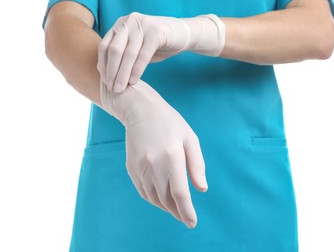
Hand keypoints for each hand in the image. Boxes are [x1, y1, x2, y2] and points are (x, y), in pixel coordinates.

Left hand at [97, 12, 224, 92]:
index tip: (105, 82)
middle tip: (112, 89)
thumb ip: (122, 55)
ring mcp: (143, 24)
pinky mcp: (156, 31)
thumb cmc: (157, 44)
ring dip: (123, 74)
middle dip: (112, 71)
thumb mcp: (136, 47)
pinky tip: (134, 81)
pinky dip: (137, 70)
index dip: (103, 65)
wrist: (184, 34)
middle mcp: (129, 21)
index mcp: (121, 24)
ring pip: (128, 54)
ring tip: (121, 89)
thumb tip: (103, 72)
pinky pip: (143, 54)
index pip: (105, 46)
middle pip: (115, 50)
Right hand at [100, 80, 207, 227]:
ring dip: (165, 208)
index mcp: (172, 157)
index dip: (186, 211)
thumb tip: (202, 189)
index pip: (180, 193)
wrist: (140, 111)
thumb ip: (197, 165)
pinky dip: (153, 200)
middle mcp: (154, 165)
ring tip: (176, 210)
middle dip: (177, 212)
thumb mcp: (190, 139)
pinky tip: (161, 199)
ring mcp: (140, 167)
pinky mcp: (131, 168)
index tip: (192, 222)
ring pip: (154, 198)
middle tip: (186, 218)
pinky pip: (143, 192)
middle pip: (166, 200)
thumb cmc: (170, 123)